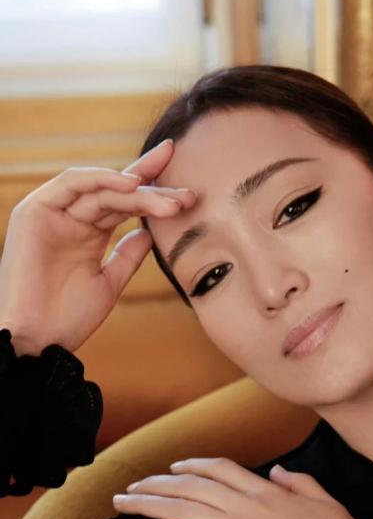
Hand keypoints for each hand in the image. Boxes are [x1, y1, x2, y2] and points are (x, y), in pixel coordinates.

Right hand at [0, 138, 196, 354]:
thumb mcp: (109, 283)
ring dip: (137, 189)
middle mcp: (71, 218)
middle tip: (190, 194)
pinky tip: (132, 184)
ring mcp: (53, 212)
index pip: (124, 204)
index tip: (188, 193)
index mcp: (88, 233)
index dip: (154, 192)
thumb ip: (128, 256)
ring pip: (102, 189)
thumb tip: (149, 233)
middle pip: (117, 192)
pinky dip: (102, 179)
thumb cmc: (69, 318)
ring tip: (170, 201)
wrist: (39, 339)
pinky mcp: (35, 210)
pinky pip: (72, 183)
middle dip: (154, 188)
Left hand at [111, 458, 368, 518]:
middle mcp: (245, 505)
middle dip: (158, 483)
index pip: (220, 470)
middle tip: (134, 486)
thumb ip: (298, 481)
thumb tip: (276, 471)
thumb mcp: (324, 500)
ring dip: (145, 504)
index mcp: (267, 491)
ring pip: (179, 509)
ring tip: (120, 503)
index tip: (174, 468)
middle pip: (191, 486)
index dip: (193, 466)